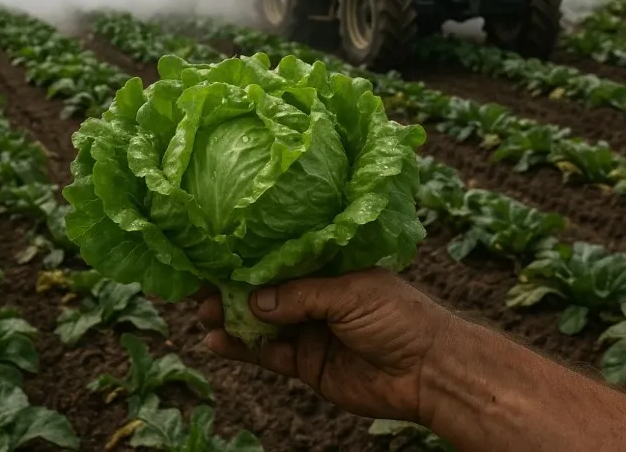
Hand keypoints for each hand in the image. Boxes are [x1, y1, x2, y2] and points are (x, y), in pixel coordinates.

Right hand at [196, 268, 451, 423]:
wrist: (428, 372)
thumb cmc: (400, 317)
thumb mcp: (349, 293)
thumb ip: (300, 295)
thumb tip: (253, 298)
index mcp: (329, 267)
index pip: (281, 258)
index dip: (250, 257)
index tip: (216, 253)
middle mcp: (316, 297)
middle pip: (264, 291)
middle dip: (231, 288)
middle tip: (197, 287)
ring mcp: (308, 331)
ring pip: (260, 323)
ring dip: (230, 318)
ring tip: (201, 313)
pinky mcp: (306, 364)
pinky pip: (266, 355)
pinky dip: (241, 348)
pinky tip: (216, 342)